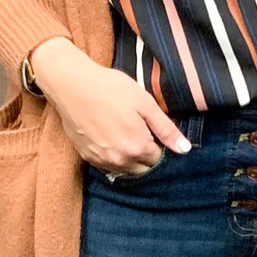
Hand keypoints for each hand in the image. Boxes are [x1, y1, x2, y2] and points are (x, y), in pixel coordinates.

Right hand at [26, 36, 191, 177]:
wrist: (72, 86)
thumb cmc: (110, 89)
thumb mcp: (145, 103)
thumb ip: (166, 129)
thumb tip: (185, 149)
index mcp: (137, 147)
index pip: (159, 160)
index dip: (159, 145)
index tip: (151, 130)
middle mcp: (120, 160)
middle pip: (143, 170)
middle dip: (146, 156)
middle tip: (140, 132)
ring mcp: (101, 160)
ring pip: (126, 171)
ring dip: (130, 160)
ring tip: (125, 135)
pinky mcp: (87, 157)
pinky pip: (108, 167)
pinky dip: (114, 159)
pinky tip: (111, 139)